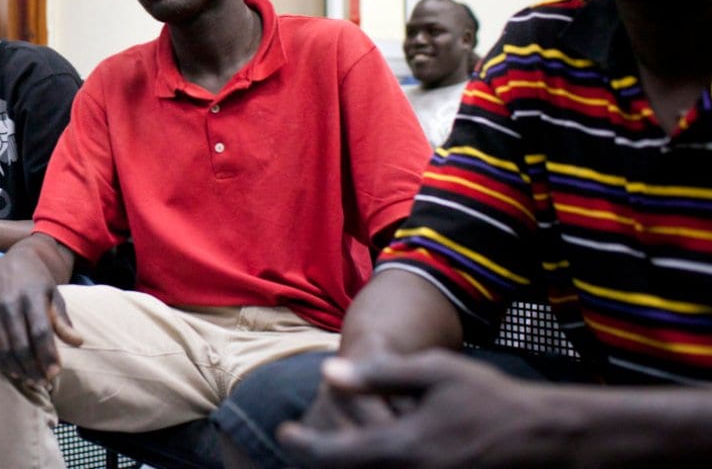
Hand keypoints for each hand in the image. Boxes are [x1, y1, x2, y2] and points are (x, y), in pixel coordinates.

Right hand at [0, 242, 82, 391]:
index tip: (56, 372)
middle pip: (21, 344)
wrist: (11, 261)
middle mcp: (11, 304)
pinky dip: (4, 364)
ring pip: (5, 349)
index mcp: (32, 296)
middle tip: (45, 382)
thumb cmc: (38, 281)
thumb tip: (78, 342)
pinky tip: (16, 372)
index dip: (47, 354)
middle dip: (33, 368)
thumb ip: (62, 319)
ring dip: (19, 370)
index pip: (40, 331)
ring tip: (33, 382)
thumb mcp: (54, 294)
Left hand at [277, 350, 551, 468]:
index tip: (285, 431)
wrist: (546, 437)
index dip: (306, 444)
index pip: (338, 454)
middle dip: (325, 459)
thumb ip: (379, 374)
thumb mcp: (434, 373)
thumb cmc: (490, 398)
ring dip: (350, 463)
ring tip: (335, 445)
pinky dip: (378, 467)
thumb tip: (326, 372)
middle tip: (304, 442)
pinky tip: (373, 453)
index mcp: (405, 448)